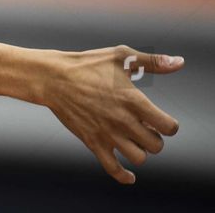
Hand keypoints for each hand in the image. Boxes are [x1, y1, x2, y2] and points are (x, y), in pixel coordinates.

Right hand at [41, 46, 181, 183]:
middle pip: (156, 145)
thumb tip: (179, 62)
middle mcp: (123, 120)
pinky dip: (124, 176)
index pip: (168, 127)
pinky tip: (130, 176)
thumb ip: (153, 62)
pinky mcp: (92, 142)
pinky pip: (113, 168)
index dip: (168, 125)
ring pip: (139, 158)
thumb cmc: (87, 65)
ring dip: (140, 150)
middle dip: (154, 138)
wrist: (53, 78)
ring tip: (133, 140)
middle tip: (143, 128)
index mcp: (133, 100)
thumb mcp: (121, 56)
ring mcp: (107, 133)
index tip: (159, 120)